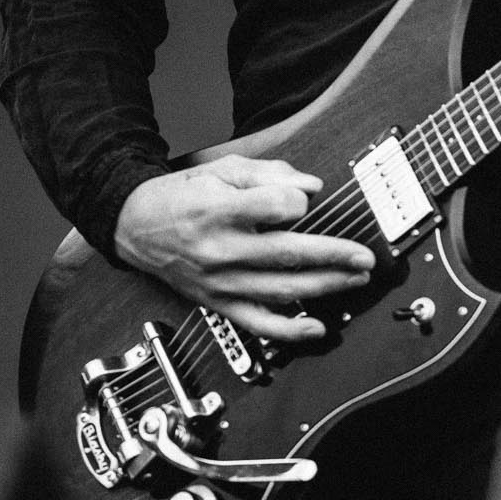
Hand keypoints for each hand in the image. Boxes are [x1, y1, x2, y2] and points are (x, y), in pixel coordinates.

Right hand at [113, 155, 374, 342]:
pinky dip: (290, 330)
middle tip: (364, 257)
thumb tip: (312, 187)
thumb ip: (269, 174)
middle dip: (333, 255)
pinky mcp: (219, 302)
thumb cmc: (181, 194)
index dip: (298, 201)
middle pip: (287, 254)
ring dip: (325, 286)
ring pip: (281, 290)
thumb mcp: (221, 169)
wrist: (135, 225)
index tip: (306, 199)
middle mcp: (221, 248)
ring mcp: (221, 281)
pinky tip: (317, 328)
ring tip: (357, 279)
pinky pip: (258, 323)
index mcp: (220, 209)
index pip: (275, 207)